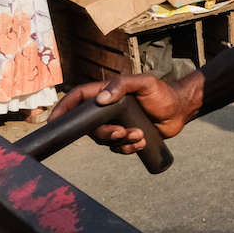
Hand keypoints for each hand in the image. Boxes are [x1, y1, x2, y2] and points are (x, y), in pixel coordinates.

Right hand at [49, 74, 189, 154]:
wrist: (180, 110)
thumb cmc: (162, 93)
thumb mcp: (145, 83)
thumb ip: (123, 85)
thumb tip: (101, 99)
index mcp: (107, 93)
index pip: (78, 99)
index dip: (64, 109)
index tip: (54, 122)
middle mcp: (107, 110)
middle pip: (89, 127)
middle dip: (103, 133)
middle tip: (121, 132)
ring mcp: (115, 124)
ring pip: (104, 140)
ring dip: (120, 141)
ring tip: (140, 134)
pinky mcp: (125, 137)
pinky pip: (117, 149)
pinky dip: (128, 148)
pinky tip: (142, 142)